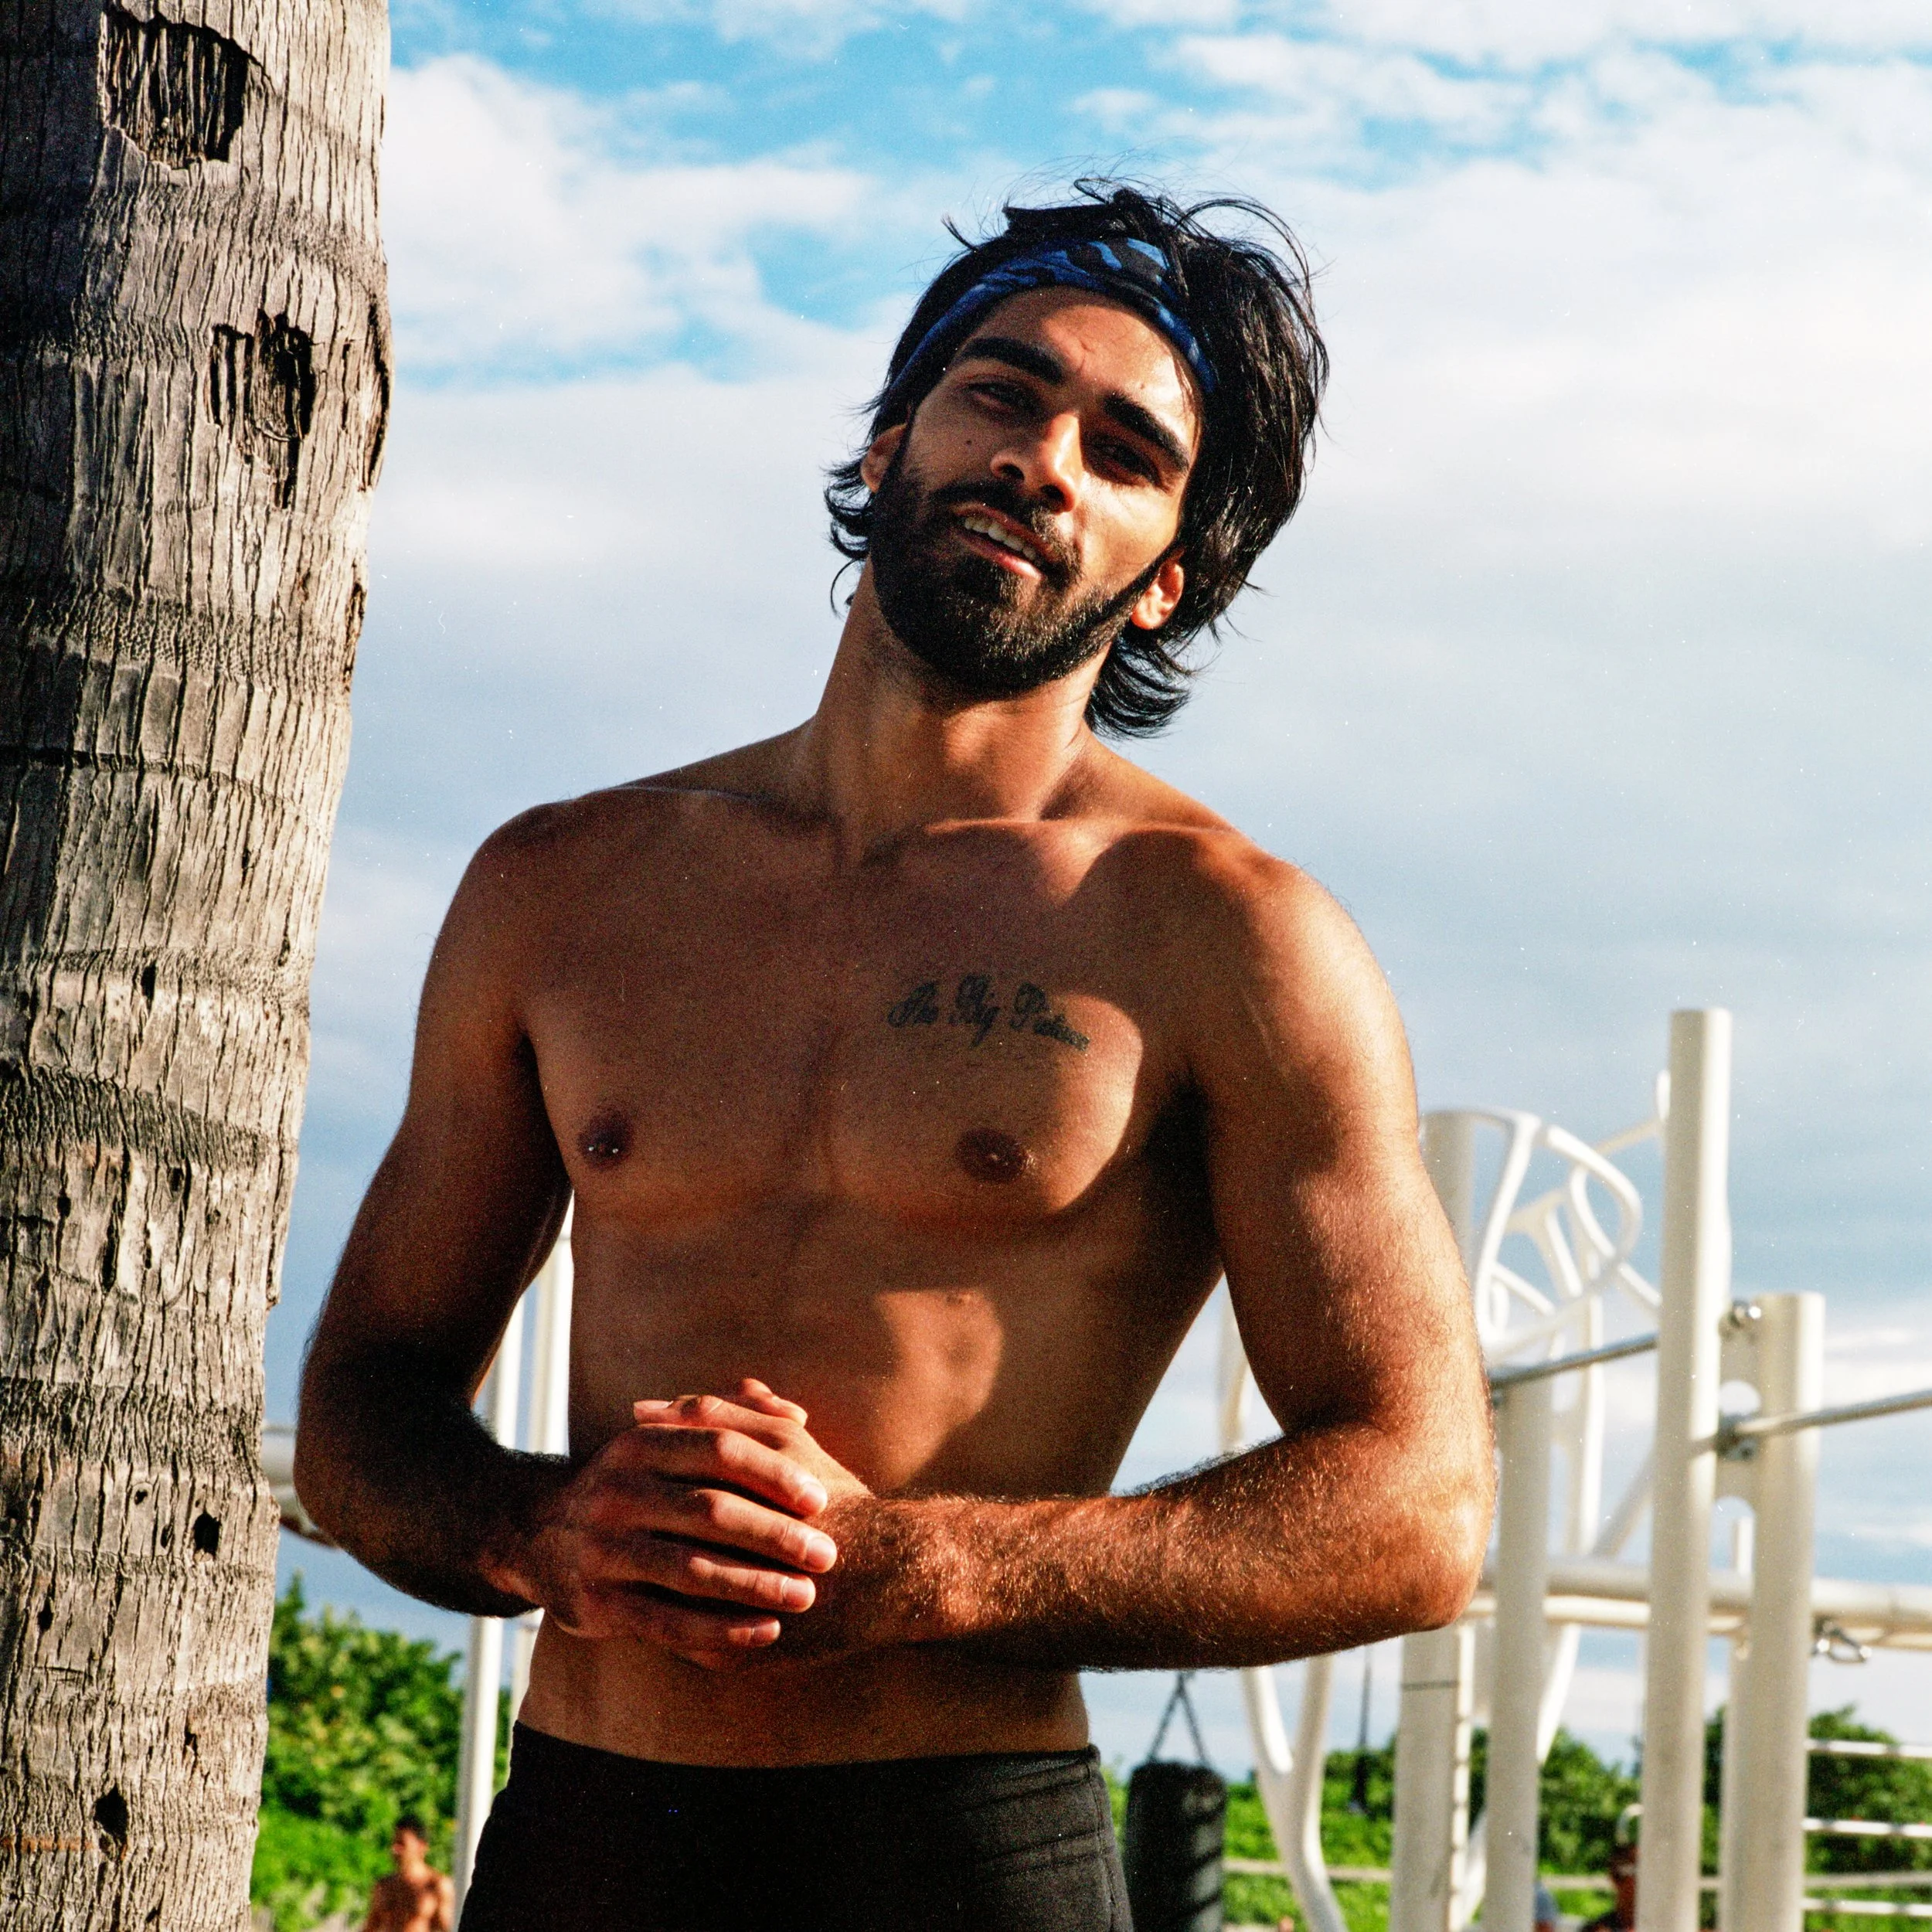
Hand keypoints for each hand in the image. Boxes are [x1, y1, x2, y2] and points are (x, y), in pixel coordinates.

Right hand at [498, 1379, 845, 1663]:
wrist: (540, 1537)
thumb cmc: (635, 1488)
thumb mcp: (667, 1442)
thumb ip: (733, 1420)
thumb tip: (798, 1415)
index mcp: (639, 1443)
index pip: (718, 1449)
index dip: (774, 1473)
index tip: (822, 1498)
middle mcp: (615, 1491)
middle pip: (709, 1510)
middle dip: (775, 1534)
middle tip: (827, 1554)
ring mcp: (601, 1548)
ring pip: (690, 1569)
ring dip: (755, 1585)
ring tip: (805, 1595)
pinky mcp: (595, 1602)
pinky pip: (666, 1621)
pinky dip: (720, 1629)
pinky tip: (765, 1633)